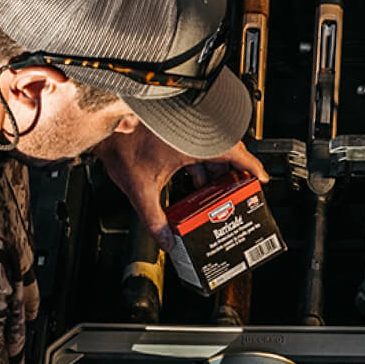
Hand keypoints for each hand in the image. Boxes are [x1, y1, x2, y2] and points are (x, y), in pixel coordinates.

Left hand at [92, 126, 267, 249]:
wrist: (103, 123)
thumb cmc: (121, 143)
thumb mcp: (141, 190)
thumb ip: (155, 220)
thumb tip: (166, 240)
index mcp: (194, 142)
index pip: (235, 152)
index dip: (252, 166)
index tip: (261, 179)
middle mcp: (194, 130)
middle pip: (227, 151)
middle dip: (234, 174)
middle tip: (238, 192)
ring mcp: (186, 126)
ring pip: (213, 146)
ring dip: (217, 169)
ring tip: (216, 191)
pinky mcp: (177, 125)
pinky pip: (200, 143)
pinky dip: (203, 160)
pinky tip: (195, 179)